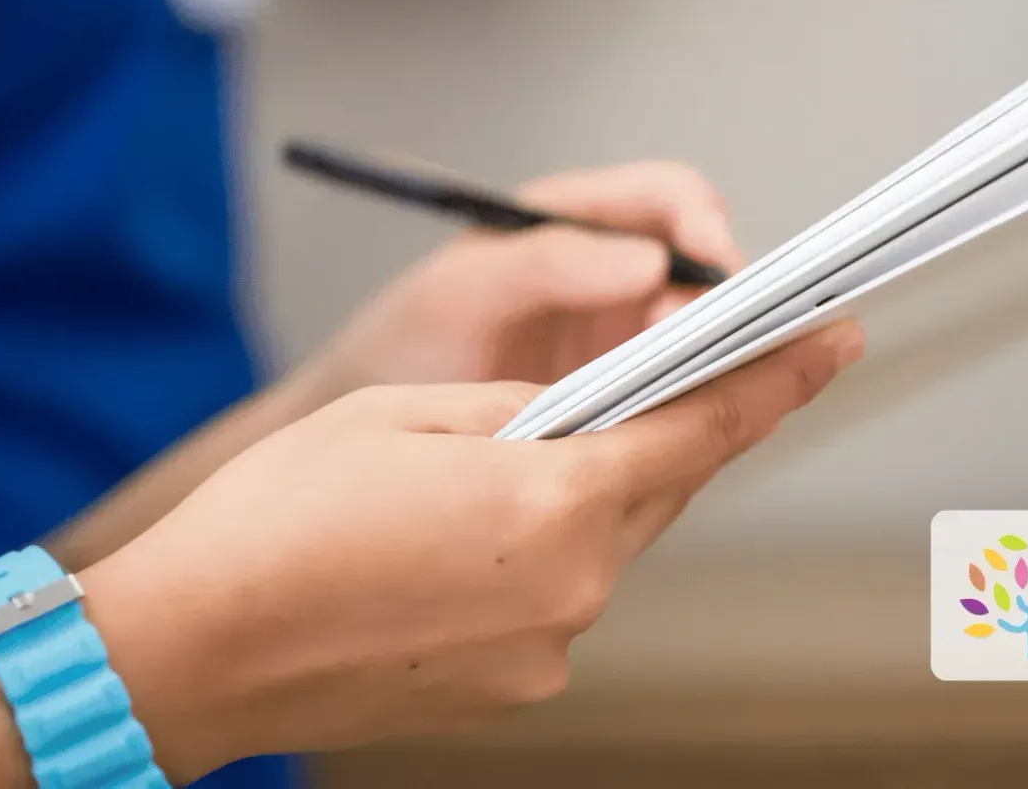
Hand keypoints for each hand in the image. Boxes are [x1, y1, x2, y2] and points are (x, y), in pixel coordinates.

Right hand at [82, 319, 862, 779]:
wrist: (193, 651)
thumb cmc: (280, 518)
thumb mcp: (410, 414)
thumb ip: (526, 409)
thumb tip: (590, 410)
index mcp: (555, 501)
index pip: (704, 427)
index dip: (779, 378)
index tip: (834, 339)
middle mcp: (574, 587)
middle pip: (655, 488)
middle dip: (655, 433)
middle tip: (653, 380)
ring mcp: (546, 650)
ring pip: (602, 544)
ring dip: (574, 498)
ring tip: (483, 473)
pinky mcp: (511, 687)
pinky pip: (554, 598)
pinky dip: (530, 557)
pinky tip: (453, 543)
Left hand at [298, 160, 749, 402]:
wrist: (365, 435)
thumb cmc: (400, 346)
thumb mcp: (457, 294)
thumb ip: (544, 263)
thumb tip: (645, 259)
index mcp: (576, 222)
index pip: (671, 199)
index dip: (704, 226)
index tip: (714, 263)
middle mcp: (614, 272)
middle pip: (707, 268)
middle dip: (722, 303)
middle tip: (700, 349)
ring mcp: (625, 338)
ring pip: (709, 334)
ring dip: (721, 359)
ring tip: (701, 395)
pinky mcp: (629, 398)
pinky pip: (688, 391)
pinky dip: (704, 405)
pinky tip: (698, 432)